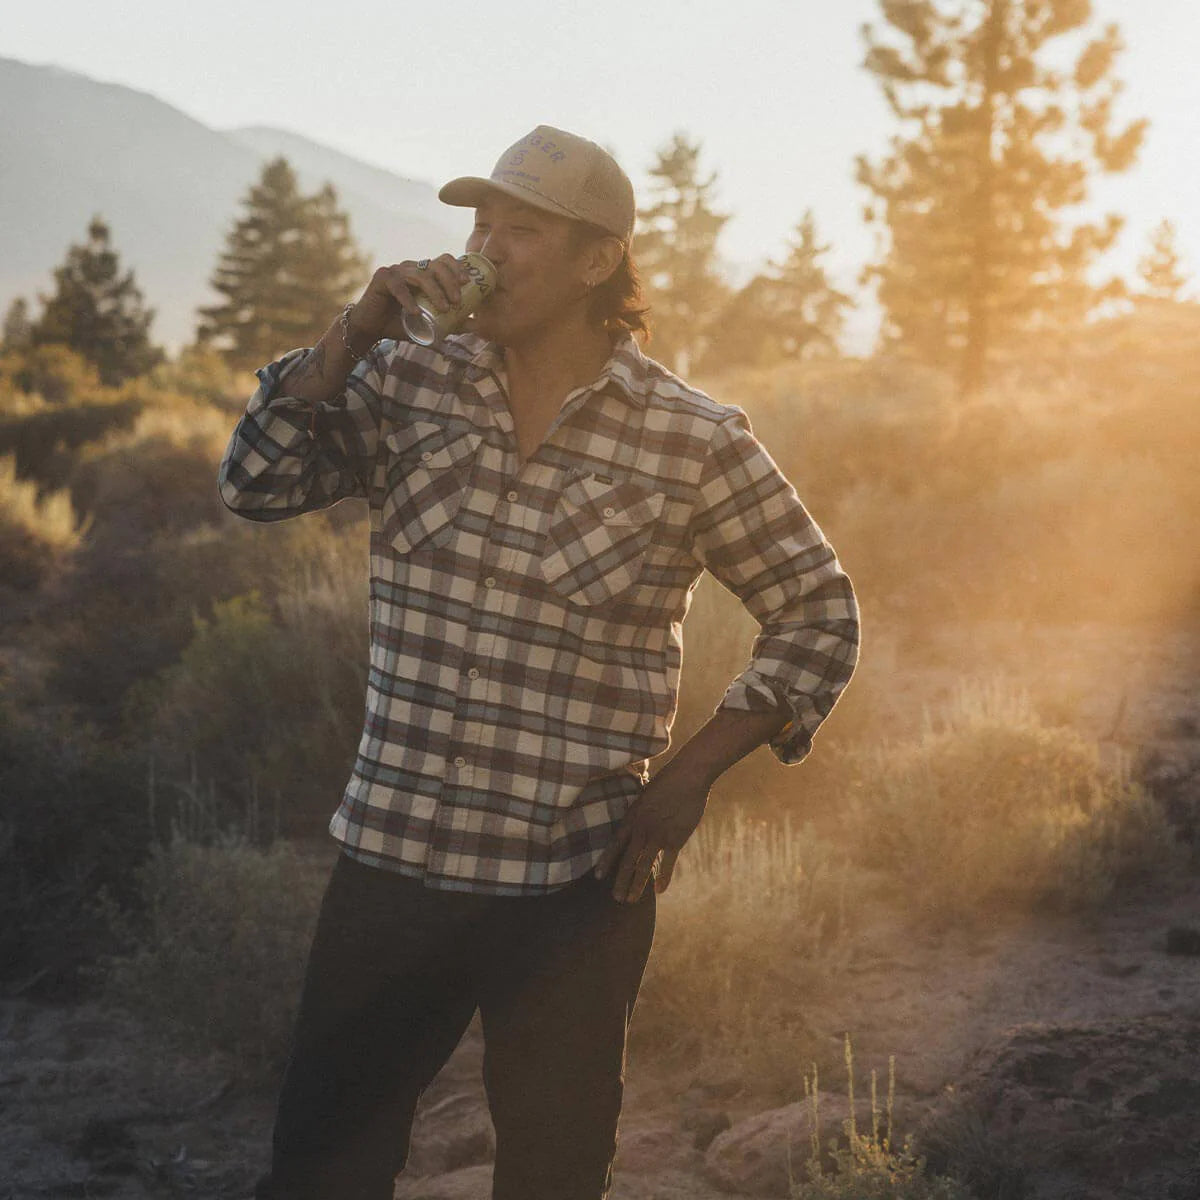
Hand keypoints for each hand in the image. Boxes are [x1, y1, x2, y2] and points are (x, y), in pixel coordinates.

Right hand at [347, 253, 469, 346]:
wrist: (371, 329)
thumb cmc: (401, 324)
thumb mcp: (430, 326)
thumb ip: (451, 324)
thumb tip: (476, 326)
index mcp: (423, 273)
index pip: (443, 261)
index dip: (457, 267)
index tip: (468, 282)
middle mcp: (410, 267)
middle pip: (435, 265)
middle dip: (450, 281)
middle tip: (458, 301)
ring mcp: (396, 271)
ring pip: (420, 275)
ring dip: (435, 291)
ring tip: (445, 309)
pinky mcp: (381, 278)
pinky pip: (398, 287)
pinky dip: (409, 300)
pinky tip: (416, 313)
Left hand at [594, 763, 712, 903]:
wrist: (687, 777)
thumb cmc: (667, 782)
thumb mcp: (645, 795)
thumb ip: (639, 812)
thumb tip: (635, 821)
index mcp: (632, 818)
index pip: (615, 844)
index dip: (606, 861)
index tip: (598, 877)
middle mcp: (641, 830)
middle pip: (627, 861)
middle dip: (620, 882)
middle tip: (616, 899)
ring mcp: (658, 836)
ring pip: (643, 866)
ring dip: (637, 886)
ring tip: (631, 900)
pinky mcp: (675, 839)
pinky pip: (667, 863)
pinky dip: (663, 878)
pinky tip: (659, 890)